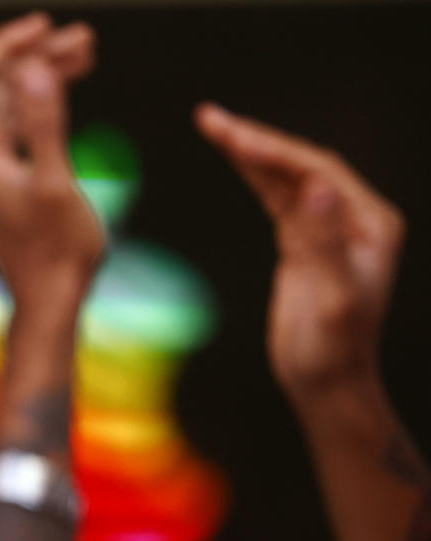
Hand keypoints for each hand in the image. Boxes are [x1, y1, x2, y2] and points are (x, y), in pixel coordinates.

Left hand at [0, 12, 102, 326]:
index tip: (46, 25)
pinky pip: (15, 125)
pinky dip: (41, 103)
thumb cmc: (55, 250)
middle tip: (83, 38)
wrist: (48, 299)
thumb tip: (35, 71)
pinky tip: (69, 86)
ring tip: (86, 52)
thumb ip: (45, 123)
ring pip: (9, 101)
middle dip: (35, 54)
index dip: (9, 41)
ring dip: (43, 74)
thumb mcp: (56, 182)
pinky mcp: (0, 176)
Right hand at [196, 103, 405, 398]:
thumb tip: (318, 188)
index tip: (233, 137)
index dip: (273, 150)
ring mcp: (327, 228)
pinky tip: (233, 157)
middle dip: (255, 140)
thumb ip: (326, 241)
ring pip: (284, 178)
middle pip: (299, 165)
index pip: (317, 170)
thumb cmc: (334, 350)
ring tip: (212, 124)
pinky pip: (275, 198)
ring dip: (249, 151)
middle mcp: (352, 218)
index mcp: (370, 223)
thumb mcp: (333, 298)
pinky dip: (252, 176)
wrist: (327, 383)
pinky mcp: (301, 243)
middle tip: (210, 118)